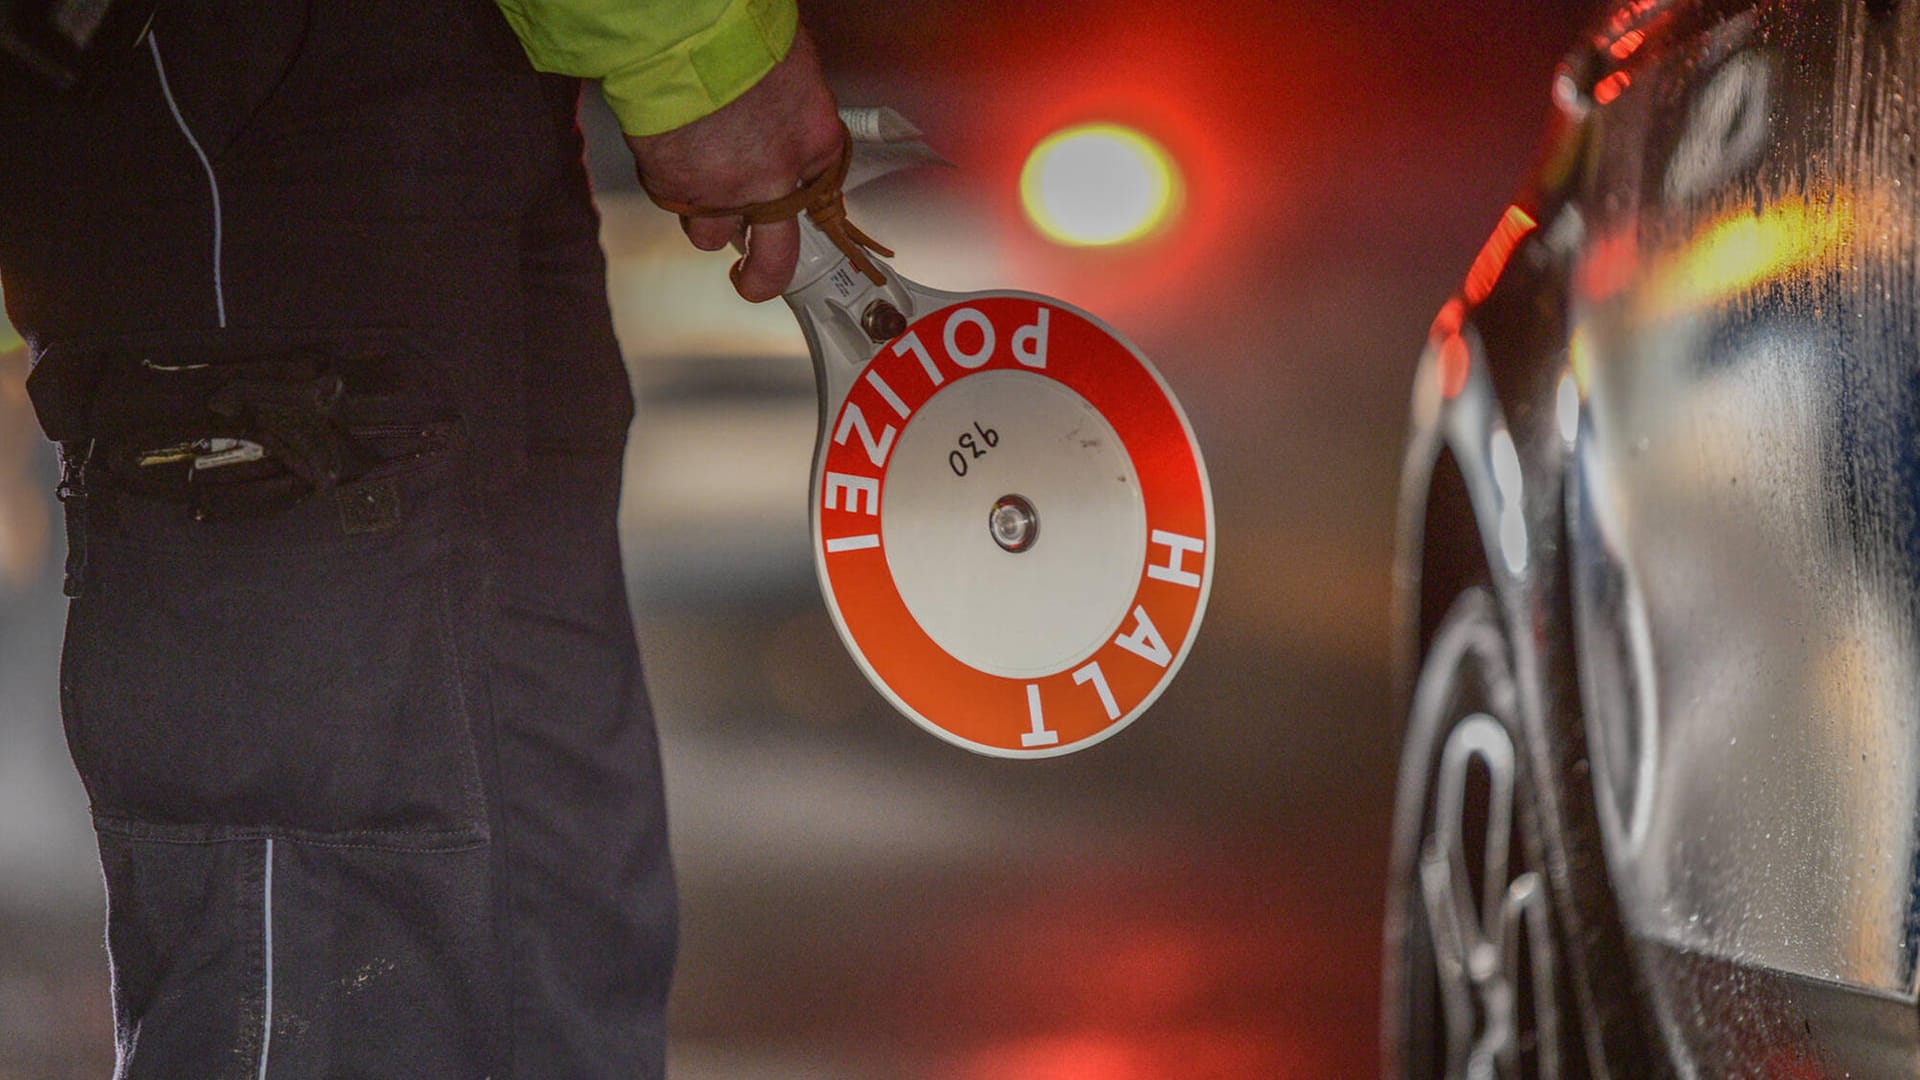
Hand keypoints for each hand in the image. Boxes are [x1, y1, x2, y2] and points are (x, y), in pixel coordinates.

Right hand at [625, 27, 843, 301]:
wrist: (686, 34)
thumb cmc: (742, 35)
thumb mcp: (793, 66)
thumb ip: (792, 103)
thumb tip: (781, 107)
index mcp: (816, 144)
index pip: (822, 192)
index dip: (801, 193)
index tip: (793, 198)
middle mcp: (776, 183)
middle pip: (774, 260)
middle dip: (762, 277)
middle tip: (751, 280)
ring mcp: (724, 195)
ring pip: (710, 233)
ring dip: (705, 215)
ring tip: (695, 178)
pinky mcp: (676, 189)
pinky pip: (675, 202)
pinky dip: (671, 183)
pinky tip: (670, 152)